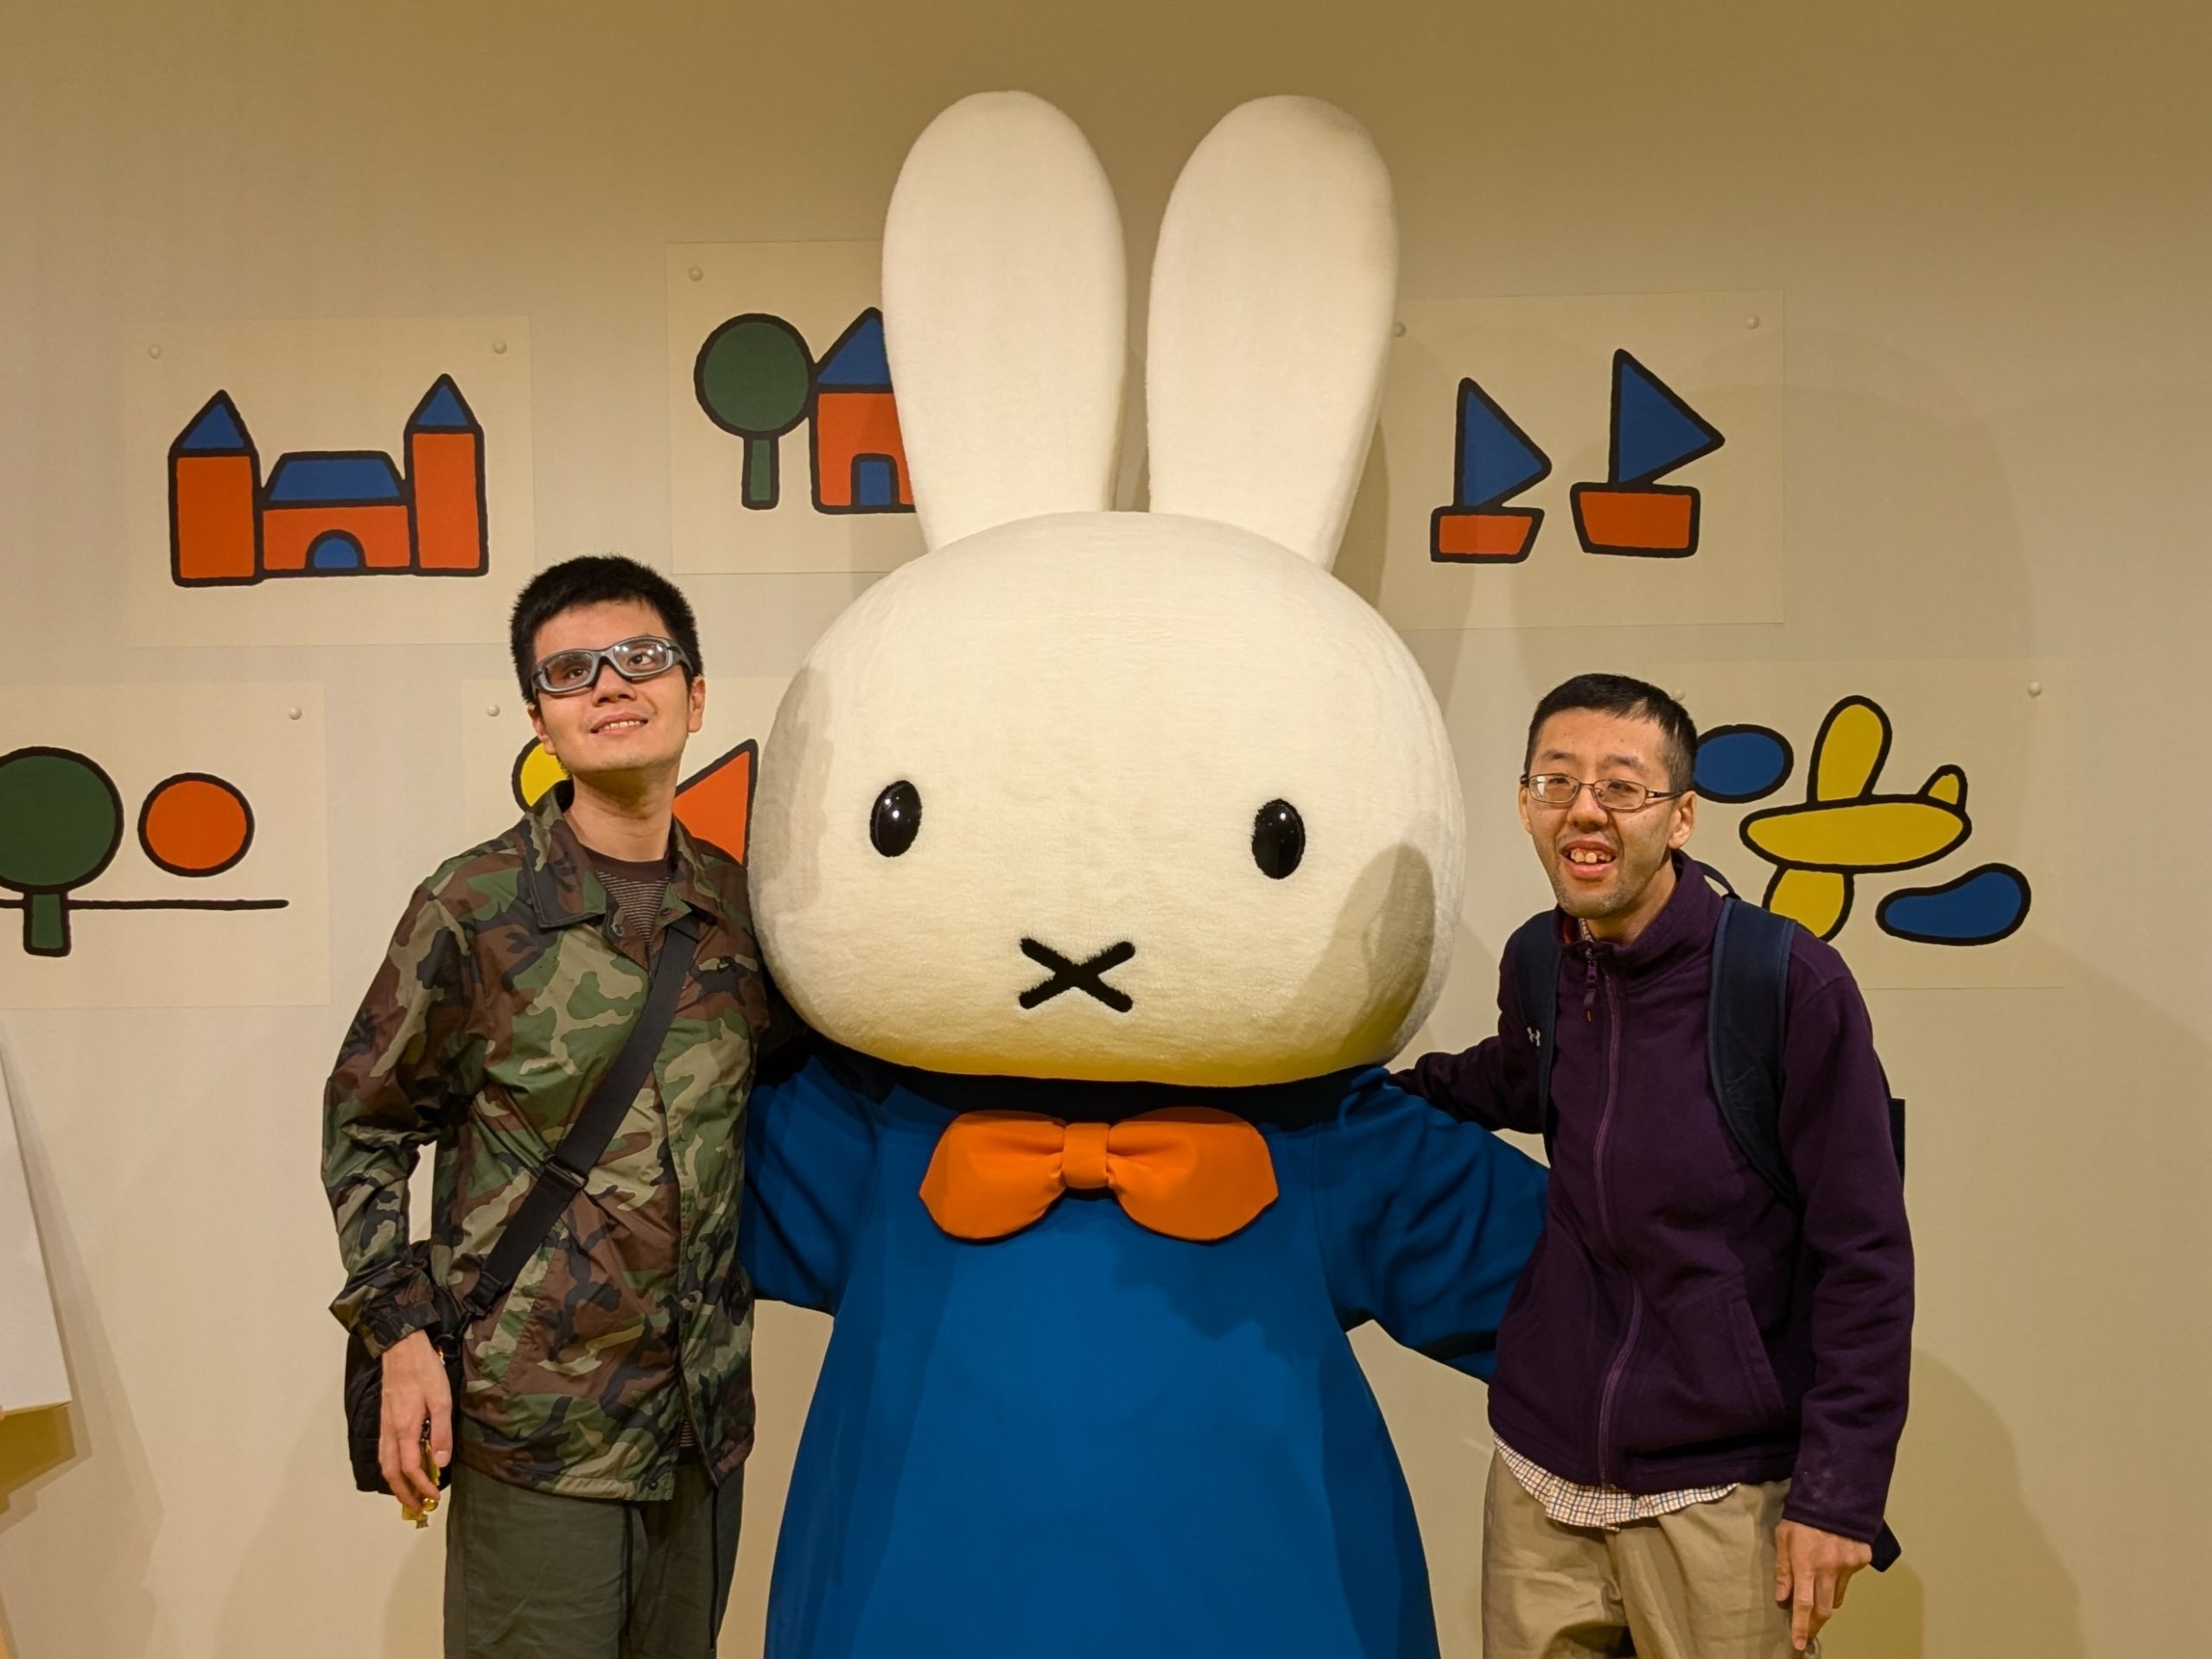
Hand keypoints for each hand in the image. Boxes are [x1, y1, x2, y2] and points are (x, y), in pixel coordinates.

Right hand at [379, 1329, 453, 1516]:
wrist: (402, 1348)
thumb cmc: (424, 1371)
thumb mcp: (441, 1399)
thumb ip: (441, 1432)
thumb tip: (440, 1462)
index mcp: (404, 1429)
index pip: (410, 1469)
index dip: (422, 1486)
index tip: (434, 1497)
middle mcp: (390, 1432)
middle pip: (391, 1473)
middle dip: (404, 1494)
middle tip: (419, 1508)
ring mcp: (385, 1426)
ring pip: (385, 1464)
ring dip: (396, 1484)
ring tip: (411, 1495)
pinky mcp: (385, 1420)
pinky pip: (384, 1452)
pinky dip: (391, 1469)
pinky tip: (401, 1470)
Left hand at [1774, 1519, 1871, 1649]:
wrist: (1835, 1493)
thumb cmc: (1803, 1515)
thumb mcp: (1783, 1537)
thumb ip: (1783, 1569)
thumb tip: (1781, 1596)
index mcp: (1806, 1563)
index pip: (1803, 1604)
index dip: (1800, 1626)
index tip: (1798, 1643)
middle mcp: (1829, 1568)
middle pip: (1825, 1609)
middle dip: (1816, 1622)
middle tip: (1808, 1627)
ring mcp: (1848, 1565)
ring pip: (1838, 1597)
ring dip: (1827, 1600)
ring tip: (1817, 1590)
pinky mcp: (1861, 1560)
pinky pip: (1849, 1579)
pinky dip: (1840, 1578)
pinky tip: (1833, 1563)